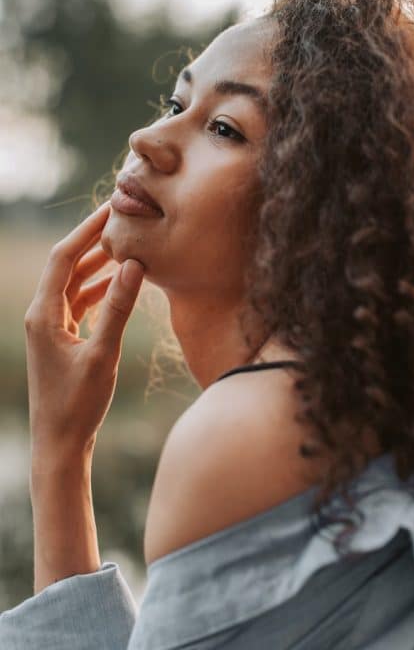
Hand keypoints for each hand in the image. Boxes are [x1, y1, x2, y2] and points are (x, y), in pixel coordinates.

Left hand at [24, 202, 144, 458]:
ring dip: (99, 265)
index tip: (111, 208)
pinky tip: (120, 282)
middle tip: (123, 219)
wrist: (60, 443)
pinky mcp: (62, 338)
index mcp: (44, 313)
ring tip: (127, 245)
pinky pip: (81, 302)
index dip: (87, 230)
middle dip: (94, 241)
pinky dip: (100, 289)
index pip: (64, 257)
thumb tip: (133, 265)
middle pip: (68, 265)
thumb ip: (118, 309)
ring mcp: (51, 326)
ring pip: (75, 283)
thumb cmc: (77, 404)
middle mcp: (43, 314)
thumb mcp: (102, 355)